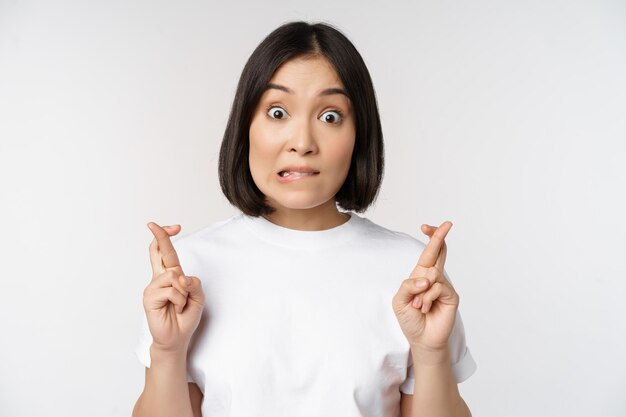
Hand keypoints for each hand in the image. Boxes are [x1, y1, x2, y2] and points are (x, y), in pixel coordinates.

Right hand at [142, 222, 204, 352]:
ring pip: (174, 275)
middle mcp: (160, 278)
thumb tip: (180, 276)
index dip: (167, 238)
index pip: (166, 252)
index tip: (174, 227)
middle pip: (158, 252)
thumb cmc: (186, 316)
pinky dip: (179, 300)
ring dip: (184, 292)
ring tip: (180, 304)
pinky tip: (174, 309)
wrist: (177, 337)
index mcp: (171, 275)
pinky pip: (172, 290)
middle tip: (153, 224)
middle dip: (160, 236)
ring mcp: (153, 287)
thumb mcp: (198, 297)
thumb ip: (193, 283)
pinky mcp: (150, 297)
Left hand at [391, 221, 458, 351]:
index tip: (427, 227)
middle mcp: (434, 278)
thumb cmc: (410, 319)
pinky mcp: (451, 295)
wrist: (421, 340)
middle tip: (447, 223)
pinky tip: (425, 308)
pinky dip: (427, 297)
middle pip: (439, 252)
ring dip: (420, 292)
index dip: (430, 239)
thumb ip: (408, 285)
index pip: (428, 253)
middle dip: (439, 237)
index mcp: (420, 276)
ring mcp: (444, 286)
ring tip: (418, 306)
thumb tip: (427, 278)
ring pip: (432, 274)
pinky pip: (438, 287)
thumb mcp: (399, 300)